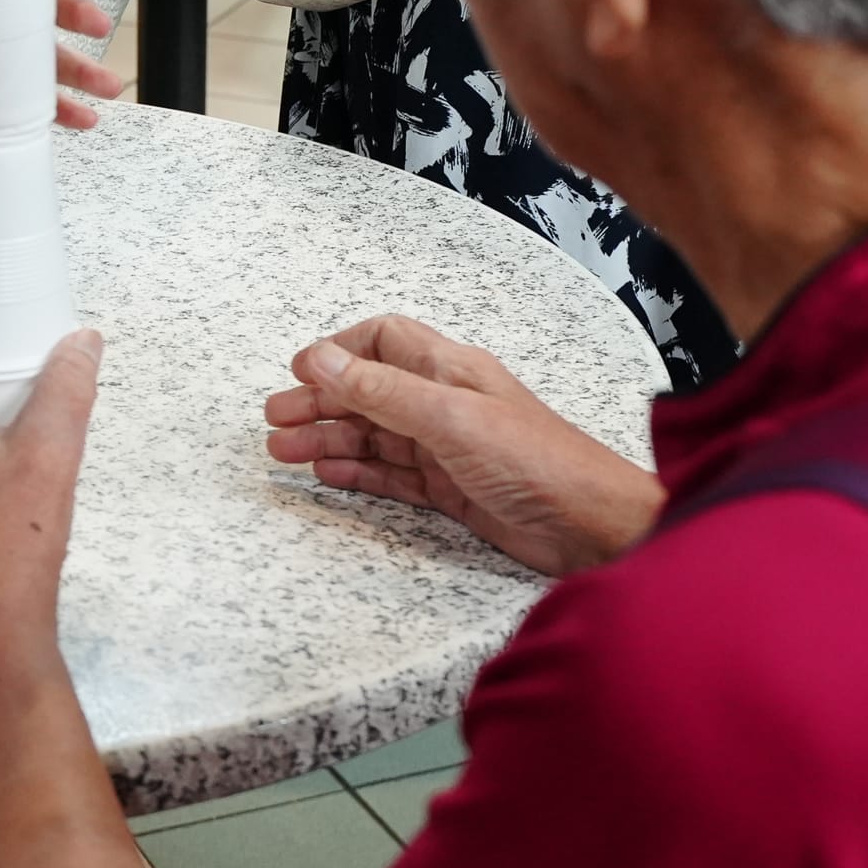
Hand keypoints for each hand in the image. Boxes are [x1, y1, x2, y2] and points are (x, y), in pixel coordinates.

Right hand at [264, 315, 666, 578]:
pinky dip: (358, 474)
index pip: (383, 341)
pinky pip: (393, 476)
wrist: (593, 526)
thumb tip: (320, 358)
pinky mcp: (453, 491)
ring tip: (285, 453)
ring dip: (329, 441)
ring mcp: (448, 448)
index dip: (339, 352)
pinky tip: (328, 476)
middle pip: (369, 392)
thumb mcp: (450, 419)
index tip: (298, 372)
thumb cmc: (537, 461)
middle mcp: (446, 403)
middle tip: (274, 422)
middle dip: (320, 403)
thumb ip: (383, 391)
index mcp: (450, 369)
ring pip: (375, 437)